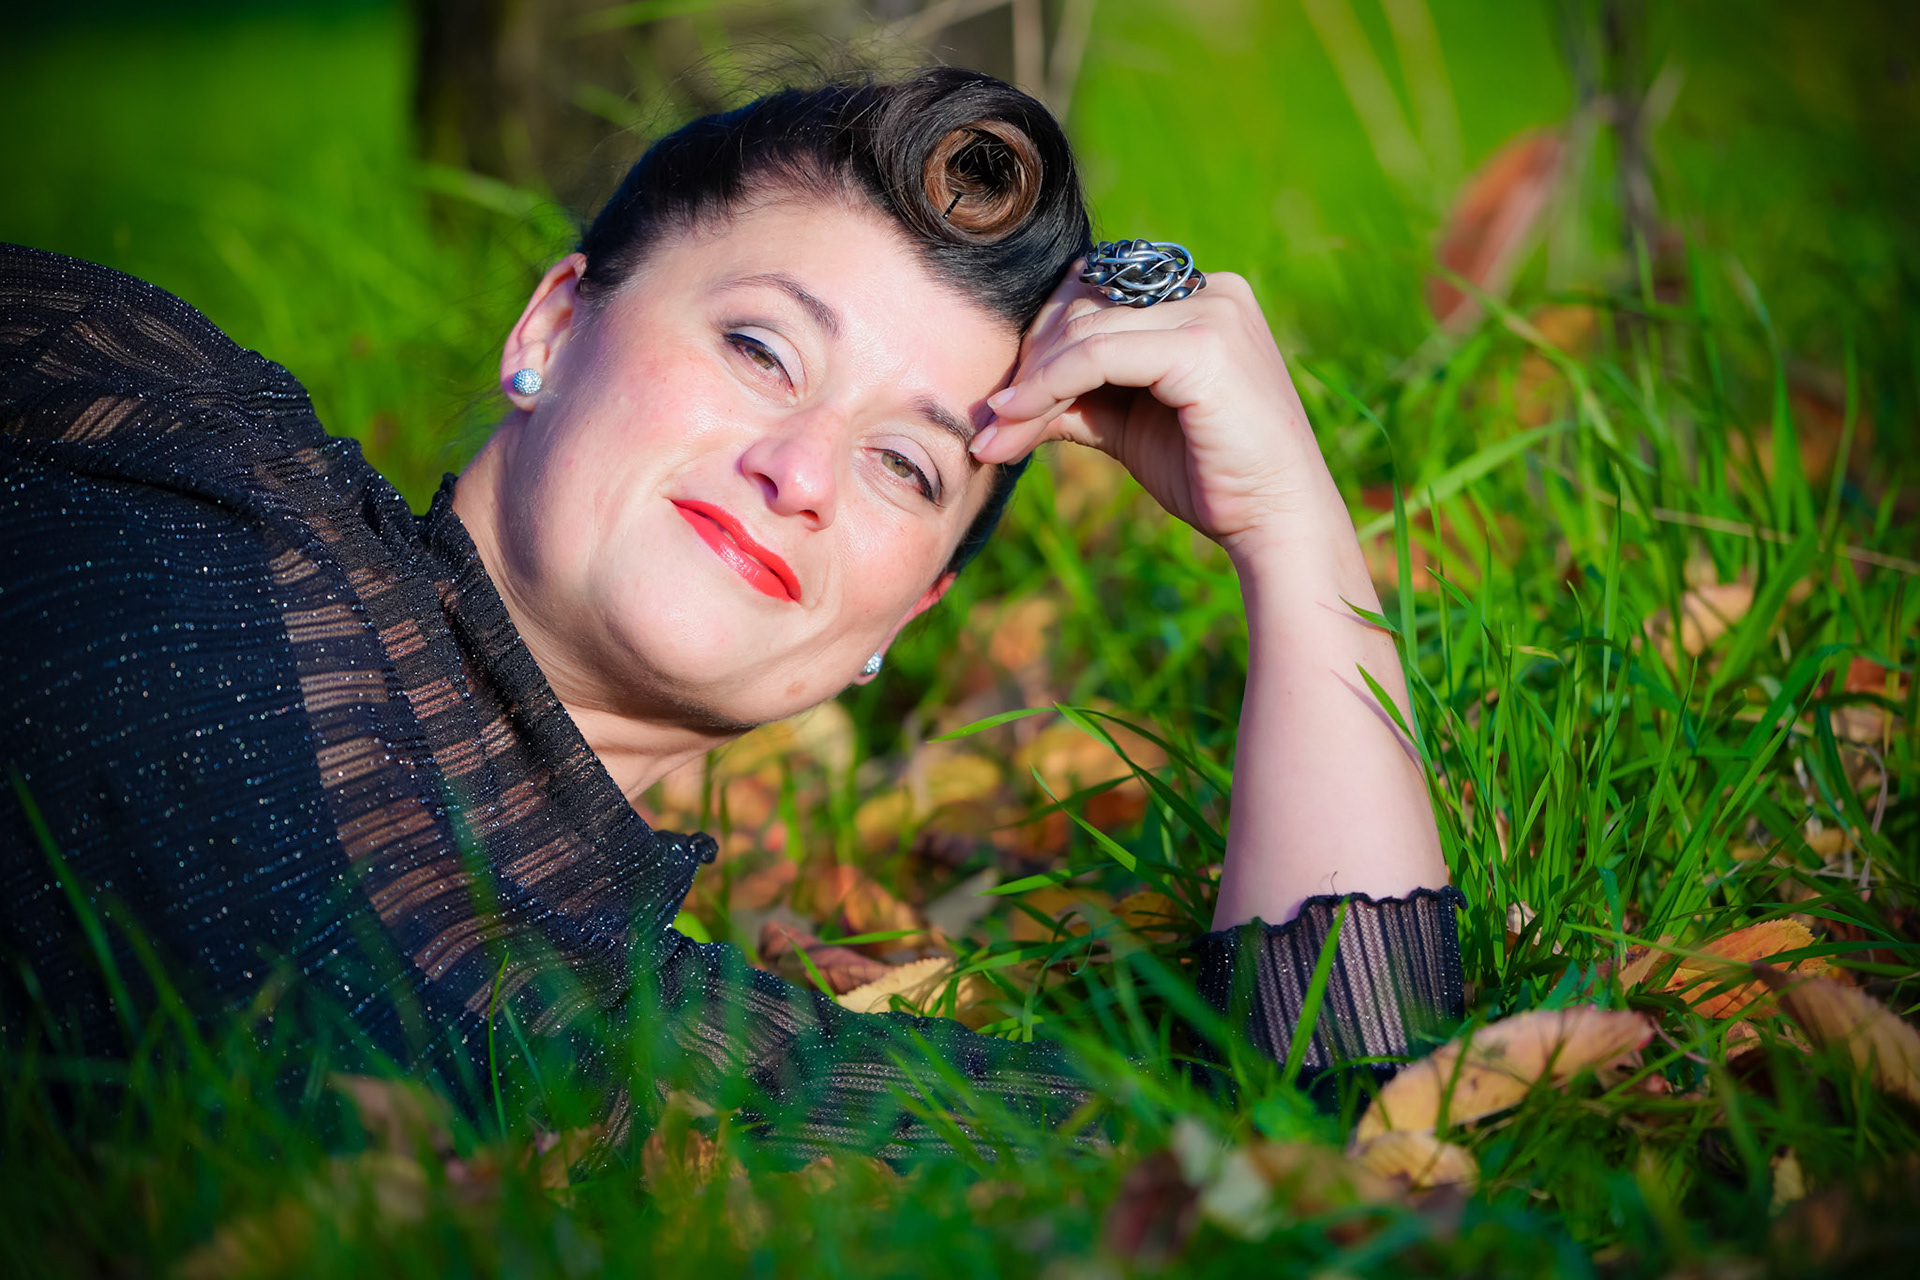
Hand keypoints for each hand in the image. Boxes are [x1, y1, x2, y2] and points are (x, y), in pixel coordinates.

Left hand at [972, 265, 1341, 560]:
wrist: (1276, 523)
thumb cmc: (1212, 477)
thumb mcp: (1129, 424)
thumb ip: (1077, 397)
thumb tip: (1003, 399)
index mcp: (1203, 297)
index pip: (1098, 294)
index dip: (1043, 342)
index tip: (1002, 401)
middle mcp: (1213, 290)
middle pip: (1084, 305)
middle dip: (1029, 364)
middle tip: (989, 422)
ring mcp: (1212, 312)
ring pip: (1083, 331)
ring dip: (1029, 386)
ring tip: (994, 435)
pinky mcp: (1201, 345)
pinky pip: (1094, 356)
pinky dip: (1047, 389)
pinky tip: (1016, 422)